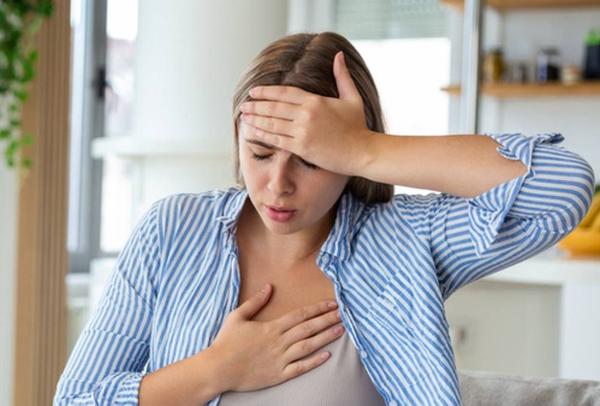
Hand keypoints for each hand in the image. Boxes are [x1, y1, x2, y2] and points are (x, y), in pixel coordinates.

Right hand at [209, 284, 344, 392]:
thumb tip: (269, 286)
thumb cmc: (226, 342)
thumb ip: (255, 301)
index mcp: (271, 327)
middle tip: (343, 314)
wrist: (218, 369)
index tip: (331, 303)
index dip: (317, 308)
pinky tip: (327, 355)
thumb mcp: (238, 316)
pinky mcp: (279, 375)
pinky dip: (314, 361)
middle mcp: (279, 342)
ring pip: (308, 346)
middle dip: (327, 320)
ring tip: (341, 330)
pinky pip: (300, 368)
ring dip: (326, 337)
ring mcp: (280, 359)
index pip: (300, 315)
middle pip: (308, 328)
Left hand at [239, 51, 374, 176]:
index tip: (254, 92)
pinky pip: (277, 140)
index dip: (266, 92)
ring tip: (244, 118)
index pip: (284, 93)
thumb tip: (338, 55)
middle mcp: (306, 114)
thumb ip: (342, 76)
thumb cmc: (358, 127)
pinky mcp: (302, 148)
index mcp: (315, 101)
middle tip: (243, 105)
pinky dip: (263, 136)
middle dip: (256, 106)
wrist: (362, 152)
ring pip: (272, 123)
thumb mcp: (352, 97)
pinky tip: (253, 132)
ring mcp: (302, 132)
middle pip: (274, 107)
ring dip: (255, 120)